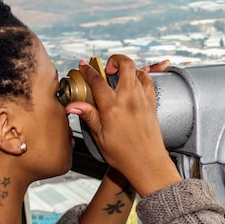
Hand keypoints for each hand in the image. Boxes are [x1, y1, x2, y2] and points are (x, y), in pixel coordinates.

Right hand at [66, 54, 179, 194]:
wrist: (148, 163)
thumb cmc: (123, 155)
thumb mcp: (100, 137)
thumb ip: (89, 116)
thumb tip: (72, 105)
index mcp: (112, 107)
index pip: (97, 80)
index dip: (88, 70)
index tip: (82, 66)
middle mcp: (129, 99)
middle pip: (125, 65)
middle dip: (114, 59)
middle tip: (107, 67)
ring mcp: (143, 100)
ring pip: (138, 72)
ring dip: (128, 69)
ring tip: (119, 76)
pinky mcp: (153, 105)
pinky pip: (149, 82)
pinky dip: (142, 77)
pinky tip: (135, 83)